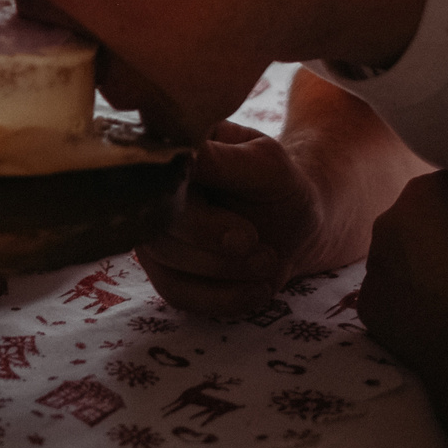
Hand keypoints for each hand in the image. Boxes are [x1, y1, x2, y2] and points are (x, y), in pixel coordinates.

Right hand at [135, 121, 344, 315]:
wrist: (296, 226)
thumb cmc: (281, 186)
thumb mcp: (266, 164)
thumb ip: (225, 160)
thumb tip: (183, 157)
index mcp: (170, 149)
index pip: (155, 177)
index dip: (192, 211)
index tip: (243, 234)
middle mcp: (151, 190)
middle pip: (157, 223)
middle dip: (212, 244)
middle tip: (258, 245)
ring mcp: (153, 232)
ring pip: (166, 260)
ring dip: (224, 271)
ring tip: (268, 261)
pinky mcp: (165, 270)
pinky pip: (176, 292)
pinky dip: (222, 298)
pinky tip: (258, 290)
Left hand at [359, 170, 447, 379]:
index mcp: (427, 191)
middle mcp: (388, 220)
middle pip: (420, 224)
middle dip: (443, 238)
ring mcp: (373, 265)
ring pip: (402, 261)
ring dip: (424, 272)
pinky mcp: (368, 306)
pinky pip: (393, 299)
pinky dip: (411, 307)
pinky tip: (440, 322)